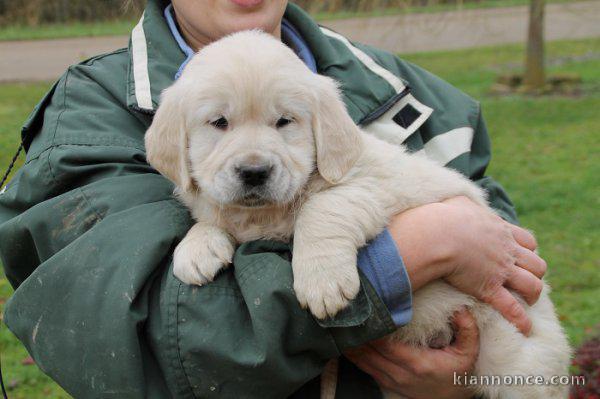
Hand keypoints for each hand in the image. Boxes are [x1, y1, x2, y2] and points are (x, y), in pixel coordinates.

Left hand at [345, 309, 478, 398]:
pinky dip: (353, 353)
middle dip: (356, 332)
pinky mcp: (386, 382)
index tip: (366, 308)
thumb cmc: (458, 374)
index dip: (373, 327)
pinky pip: (363, 367)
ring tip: (340, 322)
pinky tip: (346, 339)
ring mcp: (391, 380)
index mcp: (418, 364)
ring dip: (351, 342)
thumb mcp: (469, 353)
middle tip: (347, 310)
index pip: (386, 344)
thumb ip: (467, 330)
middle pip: (368, 351)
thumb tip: (462, 309)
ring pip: (361, 360)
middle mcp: (400, 373)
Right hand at [388, 196, 546, 334]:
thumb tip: (459, 200)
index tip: (520, 256)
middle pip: (537, 263)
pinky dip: (520, 320)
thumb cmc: (443, 216)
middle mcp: (506, 250)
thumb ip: (464, 201)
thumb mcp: (458, 202)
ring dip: (532, 295)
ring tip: (527, 302)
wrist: (437, 234)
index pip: (527, 241)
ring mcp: (500, 270)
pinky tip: (524, 328)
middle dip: (534, 273)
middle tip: (524, 279)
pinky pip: (511, 307)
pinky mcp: (490, 288)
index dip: (527, 250)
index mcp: (500, 230)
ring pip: (532, 285)